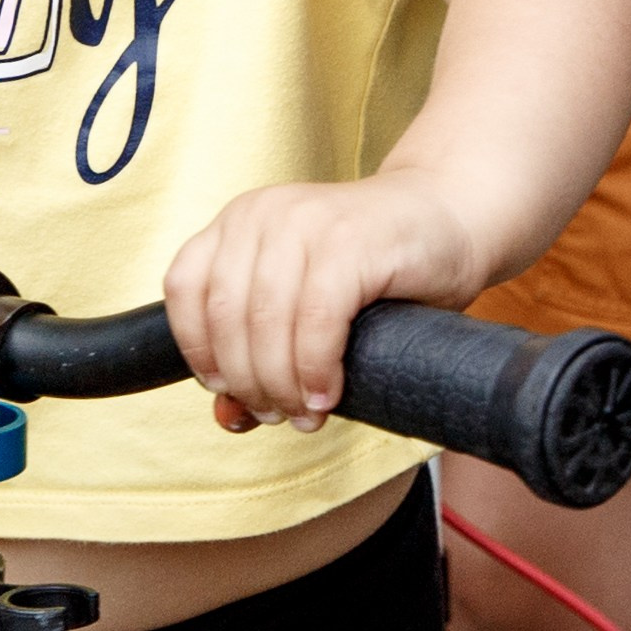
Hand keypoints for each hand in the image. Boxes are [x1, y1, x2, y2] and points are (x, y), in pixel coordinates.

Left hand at [165, 172, 485, 430]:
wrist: (446, 219)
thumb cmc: (372, 272)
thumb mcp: (301, 303)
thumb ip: (260, 351)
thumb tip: (227, 417)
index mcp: (238, 221)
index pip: (184, 288)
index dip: (198, 350)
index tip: (229, 390)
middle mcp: (262, 213)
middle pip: (227, 316)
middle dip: (249, 381)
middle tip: (280, 414)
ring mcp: (305, 221)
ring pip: (267, 322)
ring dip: (283, 384)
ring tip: (306, 414)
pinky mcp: (350, 242)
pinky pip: (317, 320)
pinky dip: (317, 368)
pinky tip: (329, 393)